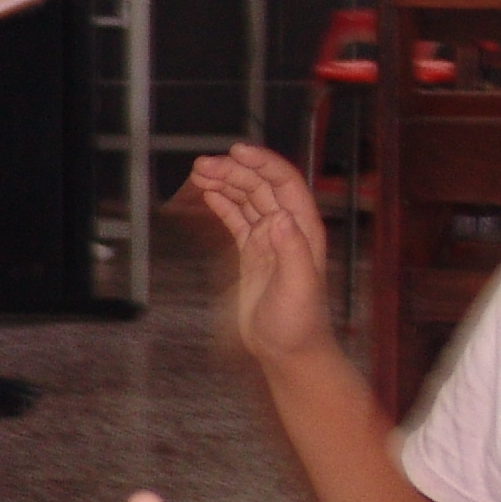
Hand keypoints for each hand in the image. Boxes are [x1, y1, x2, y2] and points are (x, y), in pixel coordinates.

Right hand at [187, 141, 334, 366]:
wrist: (289, 350)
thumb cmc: (299, 323)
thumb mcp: (299, 287)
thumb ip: (292, 250)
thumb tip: (280, 215)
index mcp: (302, 230)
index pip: (284, 184)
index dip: (262, 164)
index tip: (236, 151)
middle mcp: (287, 229)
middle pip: (260, 187)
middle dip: (233, 171)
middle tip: (200, 165)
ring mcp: (269, 240)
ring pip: (246, 200)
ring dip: (225, 183)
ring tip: (198, 173)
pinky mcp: (253, 253)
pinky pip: (237, 219)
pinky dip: (222, 204)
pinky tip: (207, 194)